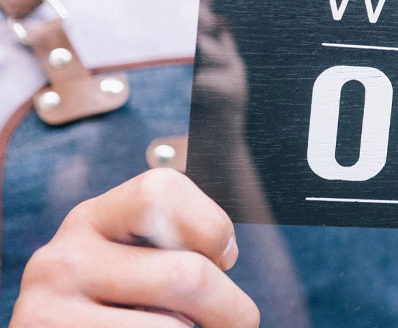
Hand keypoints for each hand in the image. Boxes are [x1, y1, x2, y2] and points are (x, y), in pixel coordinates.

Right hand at [10, 168, 259, 327]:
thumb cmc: (114, 310)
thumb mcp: (131, 264)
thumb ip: (168, 246)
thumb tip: (224, 255)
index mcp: (92, 220)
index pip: (160, 192)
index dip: (211, 226)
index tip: (223, 259)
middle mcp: (63, 258)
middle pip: (185, 273)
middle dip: (230, 306)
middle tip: (240, 322)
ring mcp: (48, 308)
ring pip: (173, 326)